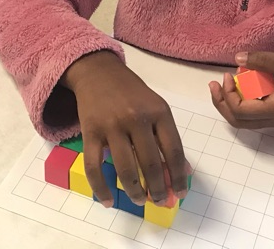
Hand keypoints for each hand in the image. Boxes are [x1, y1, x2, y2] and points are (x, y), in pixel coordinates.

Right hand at [62, 51, 188, 208]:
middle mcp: (137, 118)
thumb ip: (168, 137)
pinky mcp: (90, 132)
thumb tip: (183, 171)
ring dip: (135, 192)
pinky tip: (108, 201)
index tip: (179, 194)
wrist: (98, 72)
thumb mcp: (156, 107)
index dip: (178, 177)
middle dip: (158, 189)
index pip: (173, 151)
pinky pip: (94, 167)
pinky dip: (101, 188)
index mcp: (158, 112)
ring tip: (140, 200)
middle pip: (151, 164)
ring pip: (125, 169)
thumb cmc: (132, 92)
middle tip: (159, 201)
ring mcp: (112, 126)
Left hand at [210, 51, 273, 129]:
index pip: (241, 111)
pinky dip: (244, 100)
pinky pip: (256, 112)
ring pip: (246, 119)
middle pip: (239, 121)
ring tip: (225, 82)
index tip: (226, 75)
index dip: (228, 94)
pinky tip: (244, 83)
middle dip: (222, 103)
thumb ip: (264, 60)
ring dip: (232, 102)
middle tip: (213, 85)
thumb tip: (237, 58)